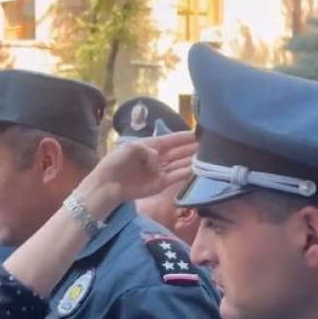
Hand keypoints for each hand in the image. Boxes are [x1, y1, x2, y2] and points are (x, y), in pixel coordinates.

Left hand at [75, 131, 196, 218]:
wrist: (107, 185)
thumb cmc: (116, 162)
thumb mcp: (131, 147)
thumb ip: (148, 149)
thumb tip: (159, 160)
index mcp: (150, 146)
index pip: (171, 140)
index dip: (184, 137)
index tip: (200, 133)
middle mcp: (157, 158)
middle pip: (179, 152)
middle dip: (192, 148)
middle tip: (210, 145)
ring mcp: (159, 172)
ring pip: (180, 164)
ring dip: (192, 160)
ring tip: (208, 157)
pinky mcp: (160, 185)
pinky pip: (176, 177)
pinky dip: (186, 173)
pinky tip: (197, 168)